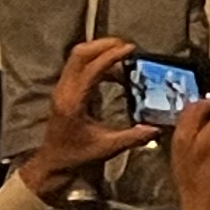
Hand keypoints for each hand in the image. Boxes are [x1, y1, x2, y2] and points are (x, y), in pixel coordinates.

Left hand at [15, 39, 157, 196]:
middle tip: (127, 46)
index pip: (91, 69)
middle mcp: (64, 91)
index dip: (112, 56)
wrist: (52, 164)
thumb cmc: (77, 156)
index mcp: (73, 103)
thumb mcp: (107, 148)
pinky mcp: (64, 91)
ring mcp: (62, 89)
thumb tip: (157, 128)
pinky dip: (96, 61)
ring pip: (77, 57)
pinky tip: (114, 72)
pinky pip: (78, 66)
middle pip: (79, 54)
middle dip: (103, 45)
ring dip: (99, 50)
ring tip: (123, 54)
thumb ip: (133, 137)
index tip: (132, 49)